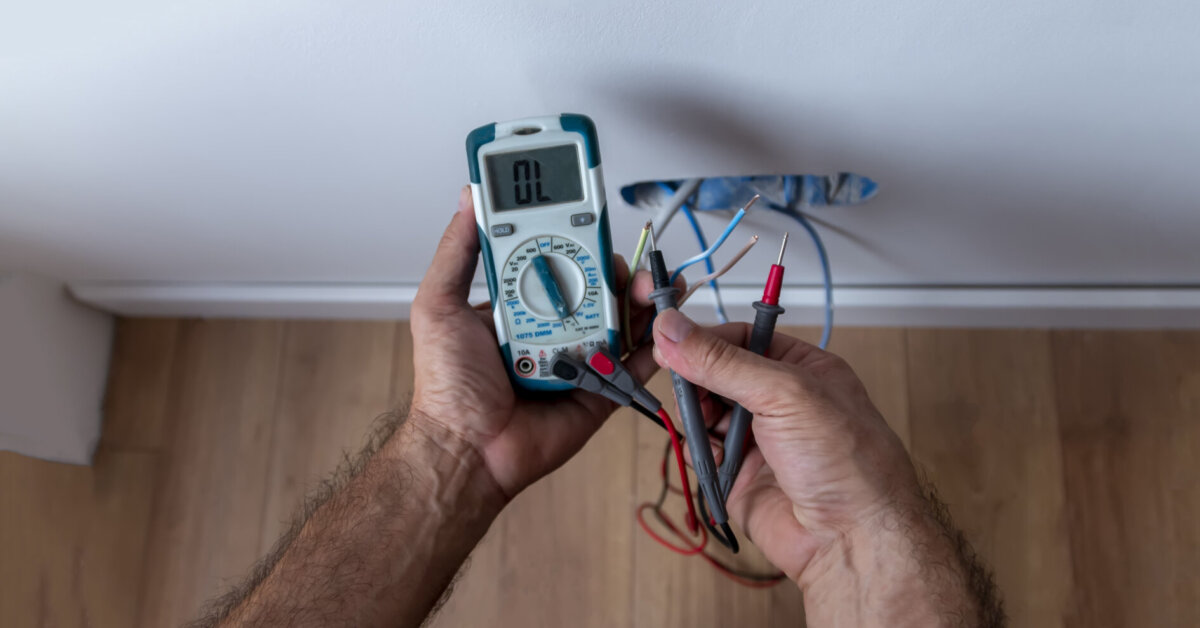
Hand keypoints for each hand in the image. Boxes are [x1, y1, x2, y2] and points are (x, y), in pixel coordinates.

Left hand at [409, 186, 658, 499]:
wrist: (467, 448)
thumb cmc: (448, 385)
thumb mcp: (439, 305)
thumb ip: (456, 252)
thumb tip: (468, 198)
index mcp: (519, 305)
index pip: (556, 261)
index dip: (577, 241)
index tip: (593, 222)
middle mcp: (552, 328)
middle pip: (597, 287)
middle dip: (618, 269)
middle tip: (623, 265)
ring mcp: (579, 359)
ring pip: (621, 320)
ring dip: (640, 301)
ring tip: (647, 291)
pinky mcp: (600, 391)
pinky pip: (634, 365)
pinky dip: (654, 347)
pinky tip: (663, 328)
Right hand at [650, 308, 920, 582]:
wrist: (852, 538)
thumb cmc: (847, 462)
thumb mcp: (784, 393)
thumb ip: (723, 362)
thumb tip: (673, 329)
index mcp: (801, 369)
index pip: (740, 339)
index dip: (704, 339)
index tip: (670, 341)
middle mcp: (780, 402)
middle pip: (717, 375)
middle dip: (696, 379)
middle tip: (684, 385)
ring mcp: (759, 440)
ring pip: (706, 413)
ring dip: (697, 415)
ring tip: (703, 423)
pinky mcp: (740, 476)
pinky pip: (704, 453)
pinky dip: (699, 451)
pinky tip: (710, 454)